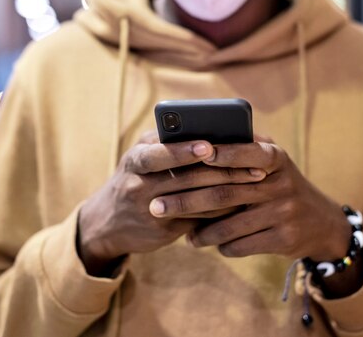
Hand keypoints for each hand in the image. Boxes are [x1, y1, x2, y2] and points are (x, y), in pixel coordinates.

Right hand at [77, 132, 266, 275]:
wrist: (107, 221)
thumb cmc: (136, 177)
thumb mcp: (142, 157)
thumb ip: (168, 144)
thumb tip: (215, 134)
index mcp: (136, 159)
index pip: (160, 152)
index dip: (185, 150)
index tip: (210, 146)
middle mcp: (139, 184)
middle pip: (186, 176)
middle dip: (223, 170)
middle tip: (254, 166)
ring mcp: (151, 209)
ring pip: (196, 199)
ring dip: (229, 190)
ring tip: (255, 181)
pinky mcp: (163, 229)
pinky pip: (198, 219)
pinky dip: (221, 210)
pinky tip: (243, 201)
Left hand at [149, 140, 350, 260]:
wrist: (320, 222)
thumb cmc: (280, 184)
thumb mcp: (272, 161)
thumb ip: (243, 147)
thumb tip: (196, 137)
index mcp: (276, 158)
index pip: (247, 151)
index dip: (221, 153)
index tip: (192, 154)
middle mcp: (281, 183)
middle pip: (224, 193)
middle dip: (185, 201)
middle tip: (156, 206)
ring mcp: (284, 213)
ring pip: (229, 225)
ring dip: (199, 232)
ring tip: (181, 234)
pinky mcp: (283, 239)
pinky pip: (240, 245)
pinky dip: (220, 245)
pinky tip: (206, 243)